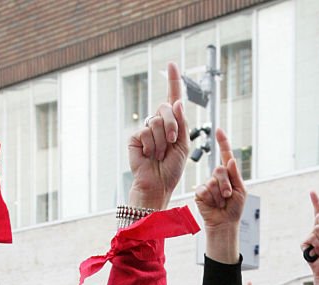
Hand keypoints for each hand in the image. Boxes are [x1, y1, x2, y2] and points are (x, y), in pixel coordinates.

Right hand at [128, 63, 188, 210]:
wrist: (158, 184)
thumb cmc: (171, 169)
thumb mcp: (183, 145)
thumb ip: (182, 124)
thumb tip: (176, 102)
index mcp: (172, 124)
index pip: (172, 99)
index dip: (173, 82)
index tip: (173, 64)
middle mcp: (158, 123)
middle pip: (165, 107)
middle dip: (172, 125)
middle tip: (172, 141)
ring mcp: (146, 129)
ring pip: (156, 122)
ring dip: (162, 141)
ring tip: (159, 154)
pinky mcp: (135, 137)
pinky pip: (146, 132)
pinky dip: (151, 146)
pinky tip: (149, 155)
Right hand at [195, 128, 245, 231]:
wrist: (224, 223)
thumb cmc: (235, 208)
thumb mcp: (240, 190)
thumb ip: (235, 175)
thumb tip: (231, 159)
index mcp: (228, 174)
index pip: (225, 155)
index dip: (222, 142)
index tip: (219, 131)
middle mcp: (217, 177)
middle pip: (219, 170)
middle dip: (225, 184)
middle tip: (228, 195)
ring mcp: (207, 184)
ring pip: (212, 183)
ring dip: (219, 195)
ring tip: (221, 203)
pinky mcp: (199, 193)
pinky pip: (204, 190)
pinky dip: (211, 199)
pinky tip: (213, 205)